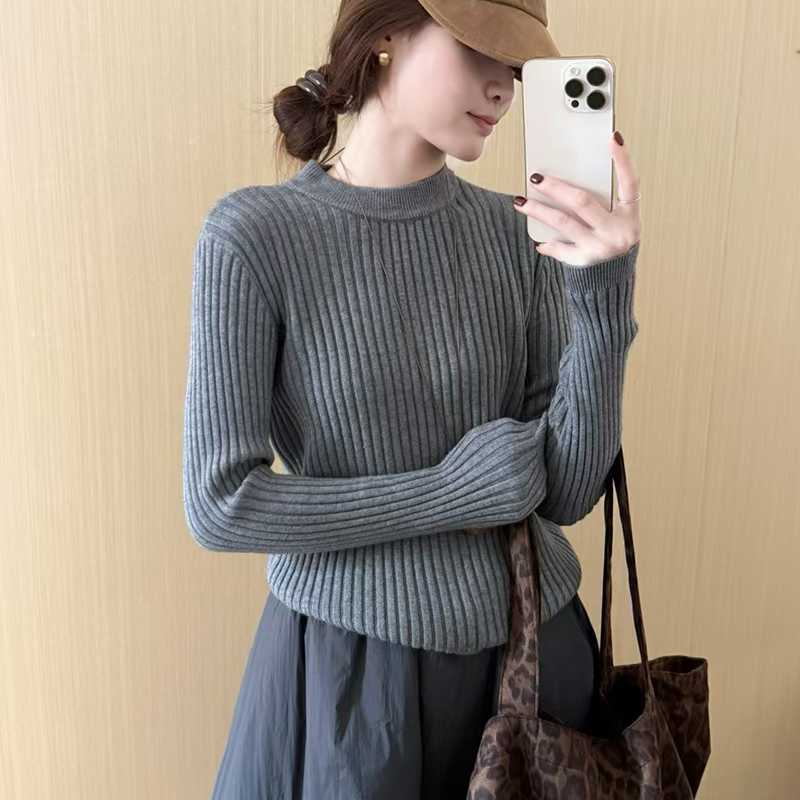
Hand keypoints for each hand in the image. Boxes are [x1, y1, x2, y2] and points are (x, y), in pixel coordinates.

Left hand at [512, 130, 640, 267]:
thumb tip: (567, 182)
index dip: (623, 161)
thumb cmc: (612, 243)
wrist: (614, 283)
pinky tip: (538, 240)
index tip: (612, 138)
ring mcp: (599, 247)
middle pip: (583, 202)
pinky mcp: (583, 261)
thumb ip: (602, 204)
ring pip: (563, 222)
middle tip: (536, 177)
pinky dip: (548, 243)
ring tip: (520, 201)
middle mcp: (616, 231)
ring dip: (539, 211)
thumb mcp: (617, 222)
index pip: (629, 183)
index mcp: (629, 216)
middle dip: (556, 188)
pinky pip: (559, 248)